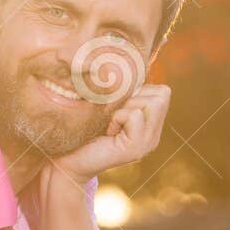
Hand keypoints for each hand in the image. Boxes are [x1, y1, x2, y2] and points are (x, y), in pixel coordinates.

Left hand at [52, 83, 171, 185]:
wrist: (67, 161)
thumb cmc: (83, 130)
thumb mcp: (109, 107)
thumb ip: (125, 94)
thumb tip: (130, 69)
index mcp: (150, 125)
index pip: (163, 91)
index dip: (139, 91)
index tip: (117, 108)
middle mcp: (154, 135)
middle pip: (162, 94)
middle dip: (135, 96)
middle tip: (114, 116)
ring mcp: (148, 143)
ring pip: (151, 102)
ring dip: (126, 107)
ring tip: (111, 124)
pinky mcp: (136, 149)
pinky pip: (135, 115)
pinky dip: (117, 117)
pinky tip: (108, 131)